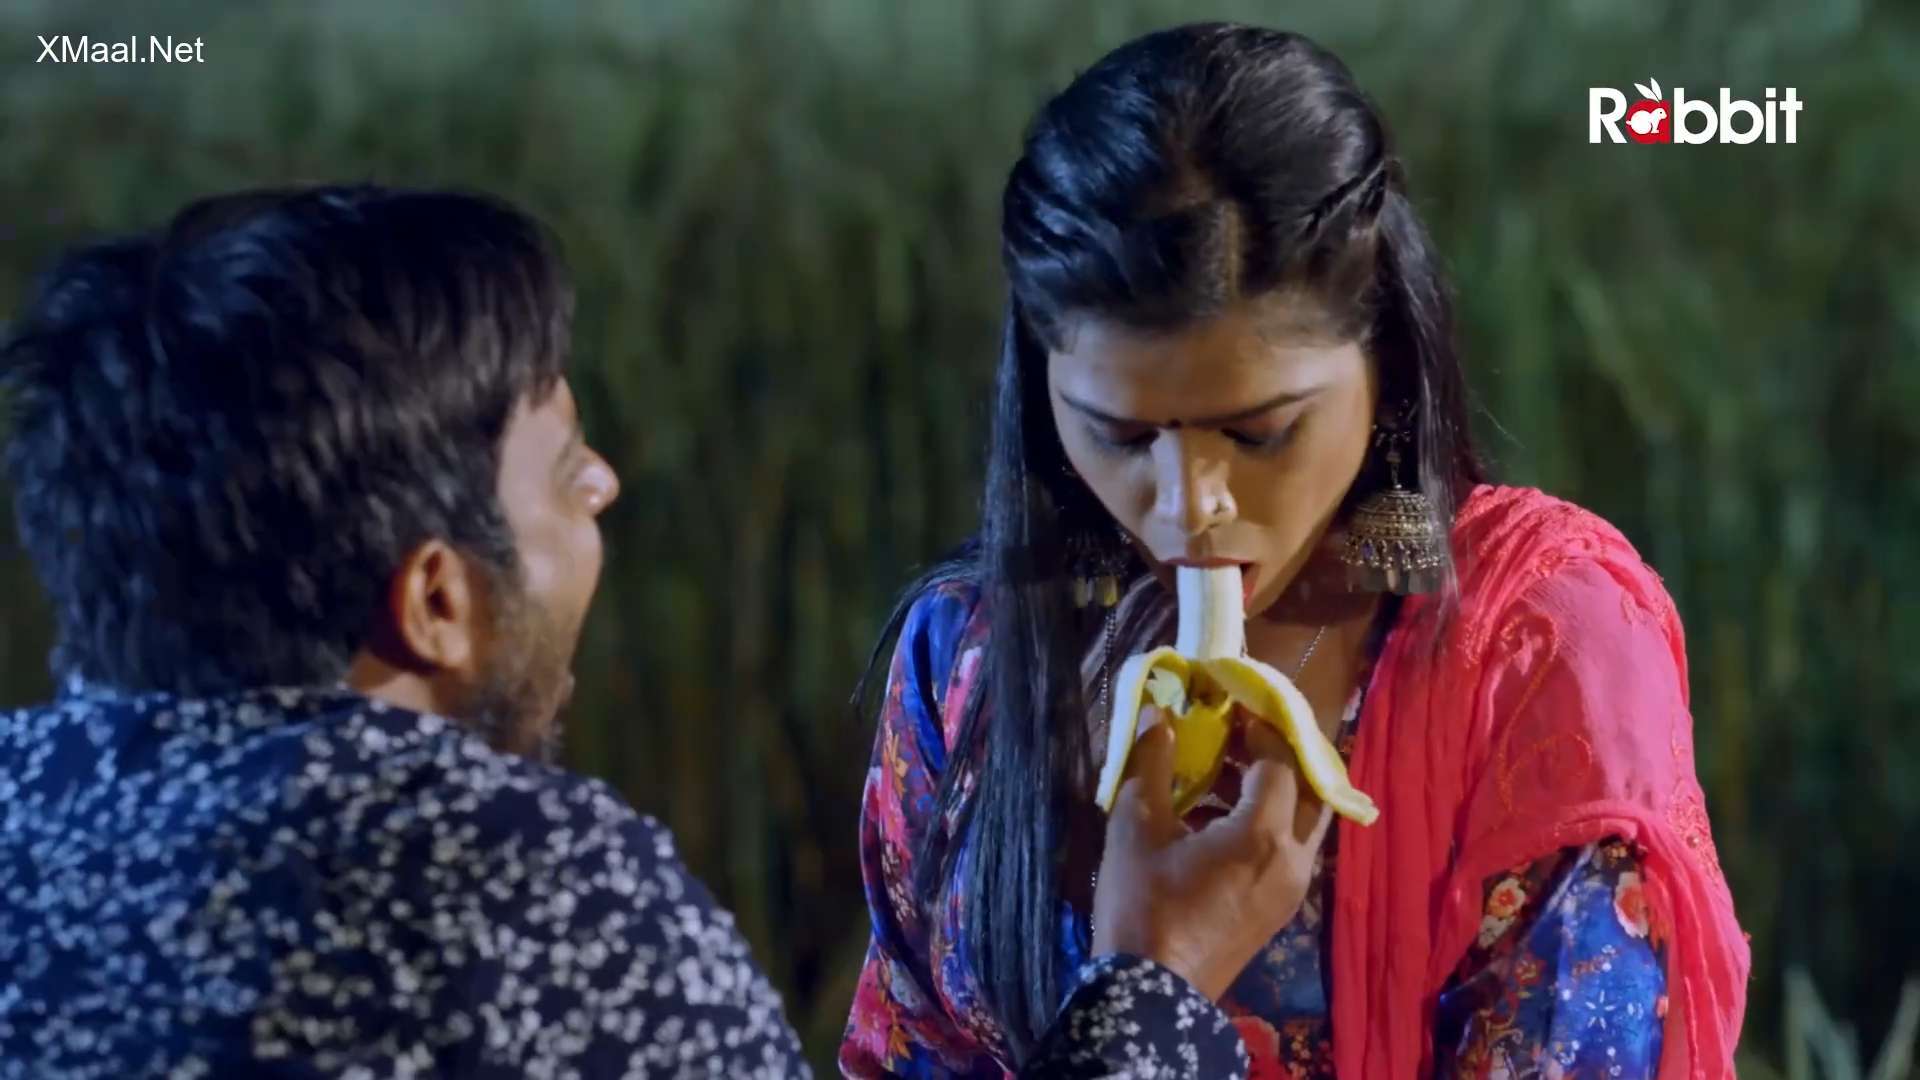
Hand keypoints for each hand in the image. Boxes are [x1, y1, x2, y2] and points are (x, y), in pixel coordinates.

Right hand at [1090, 708, 1334, 1000]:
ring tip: (1226, 770)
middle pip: (1311, 788)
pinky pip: (1289, 849)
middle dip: (1282, 753)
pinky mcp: (1281, 910)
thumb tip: (1160, 714)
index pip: (1280, 758)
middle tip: (1244, 731)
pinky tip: (1217, 820)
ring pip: (1304, 821)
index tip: (1229, 702)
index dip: (1258, 724)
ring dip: (1276, 788)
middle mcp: (1293, 859)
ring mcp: (1292, 889)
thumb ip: (1152, 763)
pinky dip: (1268, 822)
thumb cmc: (1142, 906)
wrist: (1151, 996)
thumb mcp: (1136, 827)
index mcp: (1263, 834)